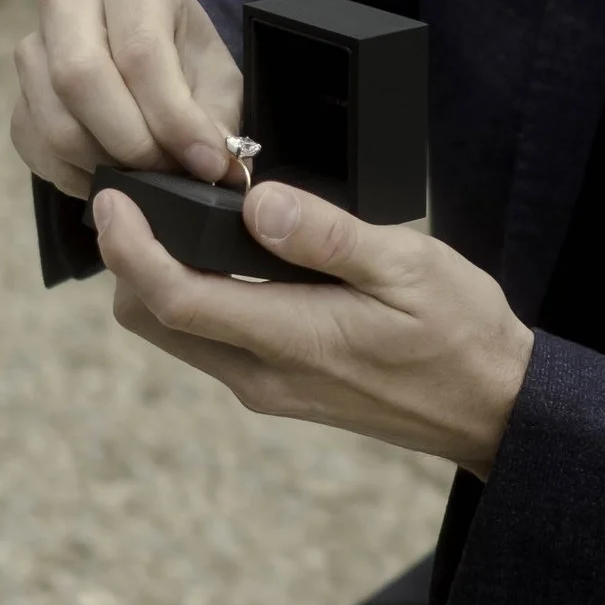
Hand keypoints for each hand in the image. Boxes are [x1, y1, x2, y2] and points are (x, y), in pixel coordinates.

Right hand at [10, 0, 241, 198]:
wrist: (148, 60)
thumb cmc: (187, 63)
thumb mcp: (218, 79)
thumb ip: (217, 119)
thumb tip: (212, 164)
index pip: (140, 52)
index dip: (174, 118)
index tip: (207, 162)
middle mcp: (68, 0)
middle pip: (79, 77)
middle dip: (130, 142)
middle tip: (167, 172)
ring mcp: (33, 48)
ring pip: (55, 123)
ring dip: (106, 165)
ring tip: (147, 178)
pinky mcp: (17, 98)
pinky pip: (38, 150)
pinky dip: (79, 178)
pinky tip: (115, 178)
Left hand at [94, 179, 534, 475]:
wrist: (493, 408)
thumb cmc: (461, 334)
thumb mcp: (409, 268)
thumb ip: (327, 236)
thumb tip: (256, 205)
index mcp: (292, 341)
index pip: (175, 299)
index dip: (129, 249)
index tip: (111, 201)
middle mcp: (263, 377)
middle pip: (153, 320)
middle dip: (130, 261)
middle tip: (139, 195)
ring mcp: (268, 389)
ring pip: (176, 334)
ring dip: (159, 279)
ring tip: (177, 215)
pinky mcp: (279, 389)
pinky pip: (210, 342)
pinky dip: (194, 298)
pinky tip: (224, 257)